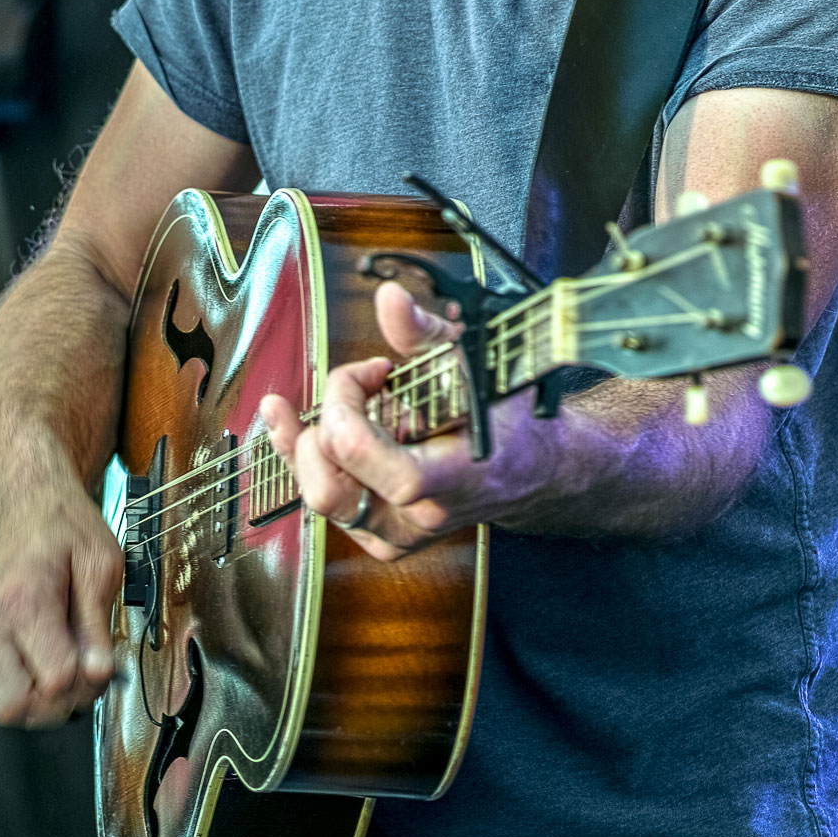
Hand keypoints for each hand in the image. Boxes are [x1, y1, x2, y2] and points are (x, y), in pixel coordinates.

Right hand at [0, 480, 121, 726]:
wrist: (26, 504)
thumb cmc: (64, 527)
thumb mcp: (100, 564)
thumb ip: (98, 624)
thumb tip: (99, 674)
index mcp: (25, 602)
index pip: (53, 680)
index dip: (87, 682)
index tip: (103, 661)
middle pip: (12, 707)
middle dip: (54, 704)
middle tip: (81, 675)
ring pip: (5, 705)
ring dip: (43, 700)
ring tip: (70, 663)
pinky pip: (4, 685)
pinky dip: (31, 683)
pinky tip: (53, 653)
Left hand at [261, 281, 538, 559]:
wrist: (530, 471)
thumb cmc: (503, 418)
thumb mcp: (473, 366)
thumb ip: (425, 333)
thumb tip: (389, 298)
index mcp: (447, 477)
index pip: (360, 451)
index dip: (346, 399)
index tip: (372, 370)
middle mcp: (417, 517)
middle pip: (328, 481)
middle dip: (328, 419)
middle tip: (361, 387)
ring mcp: (396, 534)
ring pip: (318, 492)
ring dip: (313, 438)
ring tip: (342, 401)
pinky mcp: (381, 538)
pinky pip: (324, 502)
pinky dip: (311, 459)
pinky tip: (308, 427)